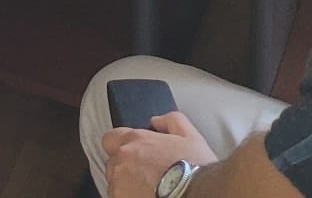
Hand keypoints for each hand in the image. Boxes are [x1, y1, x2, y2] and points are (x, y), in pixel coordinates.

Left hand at [103, 112, 217, 197]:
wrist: (199, 194)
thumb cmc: (195, 169)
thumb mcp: (190, 136)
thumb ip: (171, 121)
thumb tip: (157, 121)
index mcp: (135, 140)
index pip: (111, 139)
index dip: (123, 147)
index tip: (135, 156)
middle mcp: (122, 160)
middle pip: (113, 163)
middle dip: (126, 168)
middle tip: (147, 177)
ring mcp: (119, 184)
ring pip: (115, 184)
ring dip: (127, 186)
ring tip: (150, 190)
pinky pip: (119, 197)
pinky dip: (129, 197)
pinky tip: (148, 197)